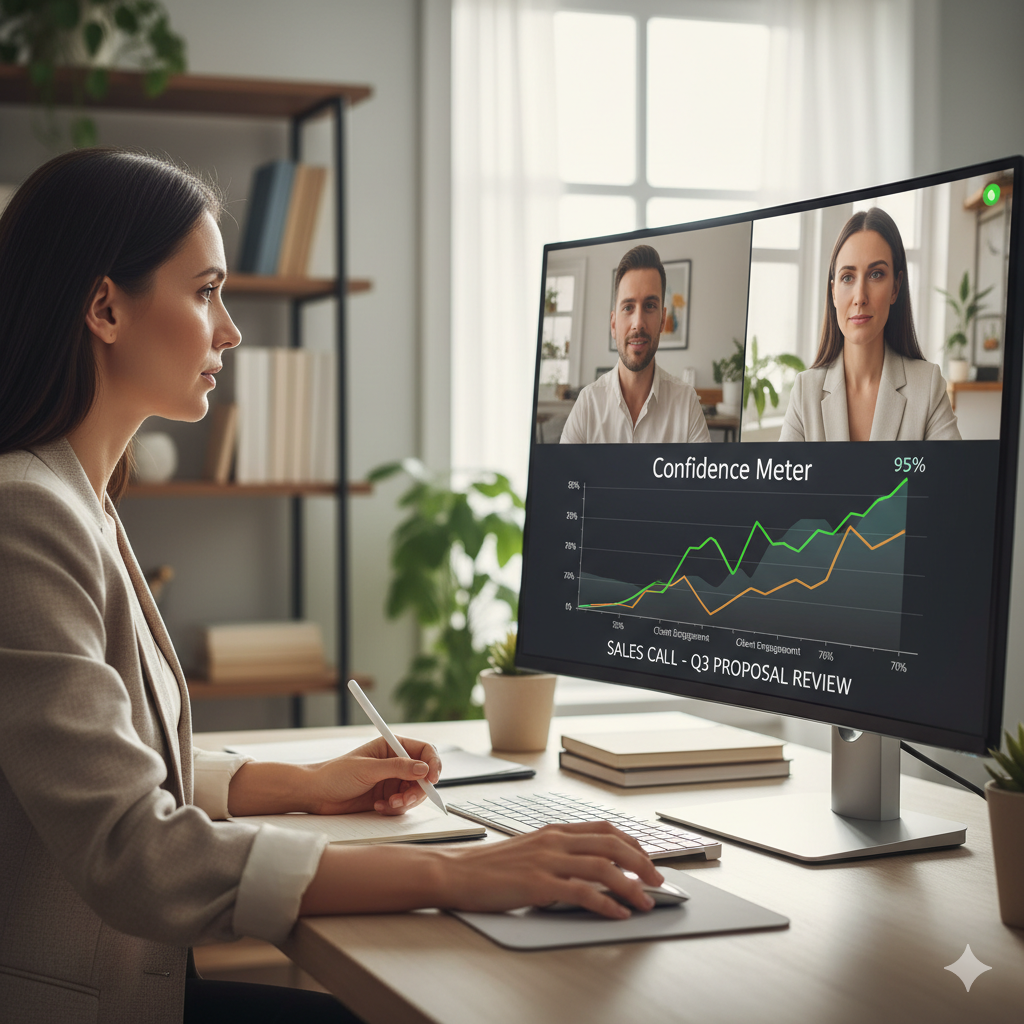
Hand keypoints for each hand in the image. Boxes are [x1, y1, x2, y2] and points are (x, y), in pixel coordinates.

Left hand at [306, 735, 442, 815]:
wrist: (317, 794)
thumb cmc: (336, 774)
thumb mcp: (368, 769)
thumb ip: (397, 768)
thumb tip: (423, 768)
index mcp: (392, 746)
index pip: (424, 751)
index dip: (432, 763)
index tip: (433, 778)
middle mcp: (395, 762)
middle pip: (423, 775)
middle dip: (418, 789)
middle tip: (405, 798)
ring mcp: (391, 780)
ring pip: (415, 792)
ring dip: (405, 801)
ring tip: (389, 804)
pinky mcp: (387, 797)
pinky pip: (402, 805)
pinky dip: (394, 809)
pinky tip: (378, 807)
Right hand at [437, 822, 665, 918]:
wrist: (457, 872)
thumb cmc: (490, 866)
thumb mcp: (529, 848)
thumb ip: (557, 851)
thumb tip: (587, 865)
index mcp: (553, 830)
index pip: (604, 829)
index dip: (631, 842)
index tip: (647, 857)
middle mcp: (554, 840)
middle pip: (611, 844)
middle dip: (641, 862)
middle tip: (658, 880)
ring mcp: (547, 861)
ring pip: (603, 867)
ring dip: (631, 885)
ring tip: (646, 901)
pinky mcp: (538, 884)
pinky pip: (582, 892)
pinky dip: (607, 903)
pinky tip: (618, 913)